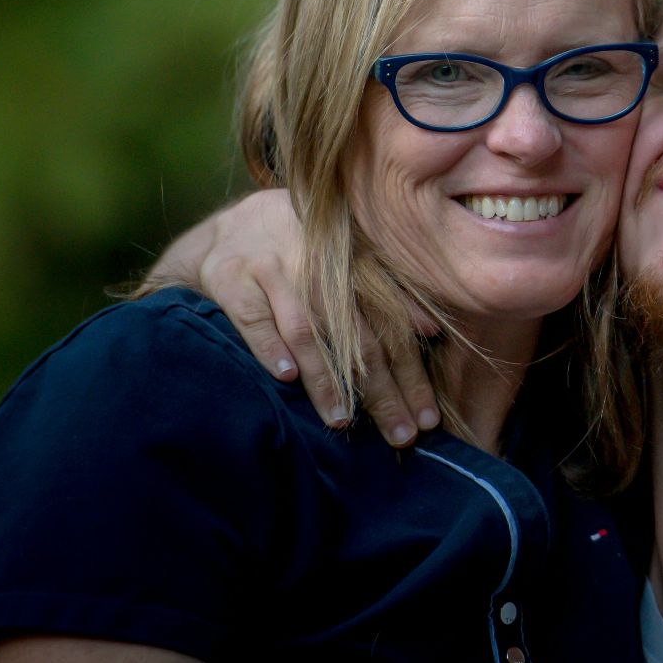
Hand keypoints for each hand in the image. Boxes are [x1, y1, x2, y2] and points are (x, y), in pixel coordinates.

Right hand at [191, 190, 437, 444]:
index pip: (392, 327)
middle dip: (380, 390)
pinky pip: (254, 317)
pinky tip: (285, 378)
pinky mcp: (232, 278)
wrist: (231, 228)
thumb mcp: (348, 263)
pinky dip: (269, 347)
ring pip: (306, 330)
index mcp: (355, 263)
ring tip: (341, 420)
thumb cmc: (302, 253)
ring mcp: (274, 269)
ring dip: (325, 378)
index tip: (427, 418)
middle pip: (357, 336)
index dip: (412, 374)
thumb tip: (432, 330)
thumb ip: (390, 293)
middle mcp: (319, 264)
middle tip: (399, 435)